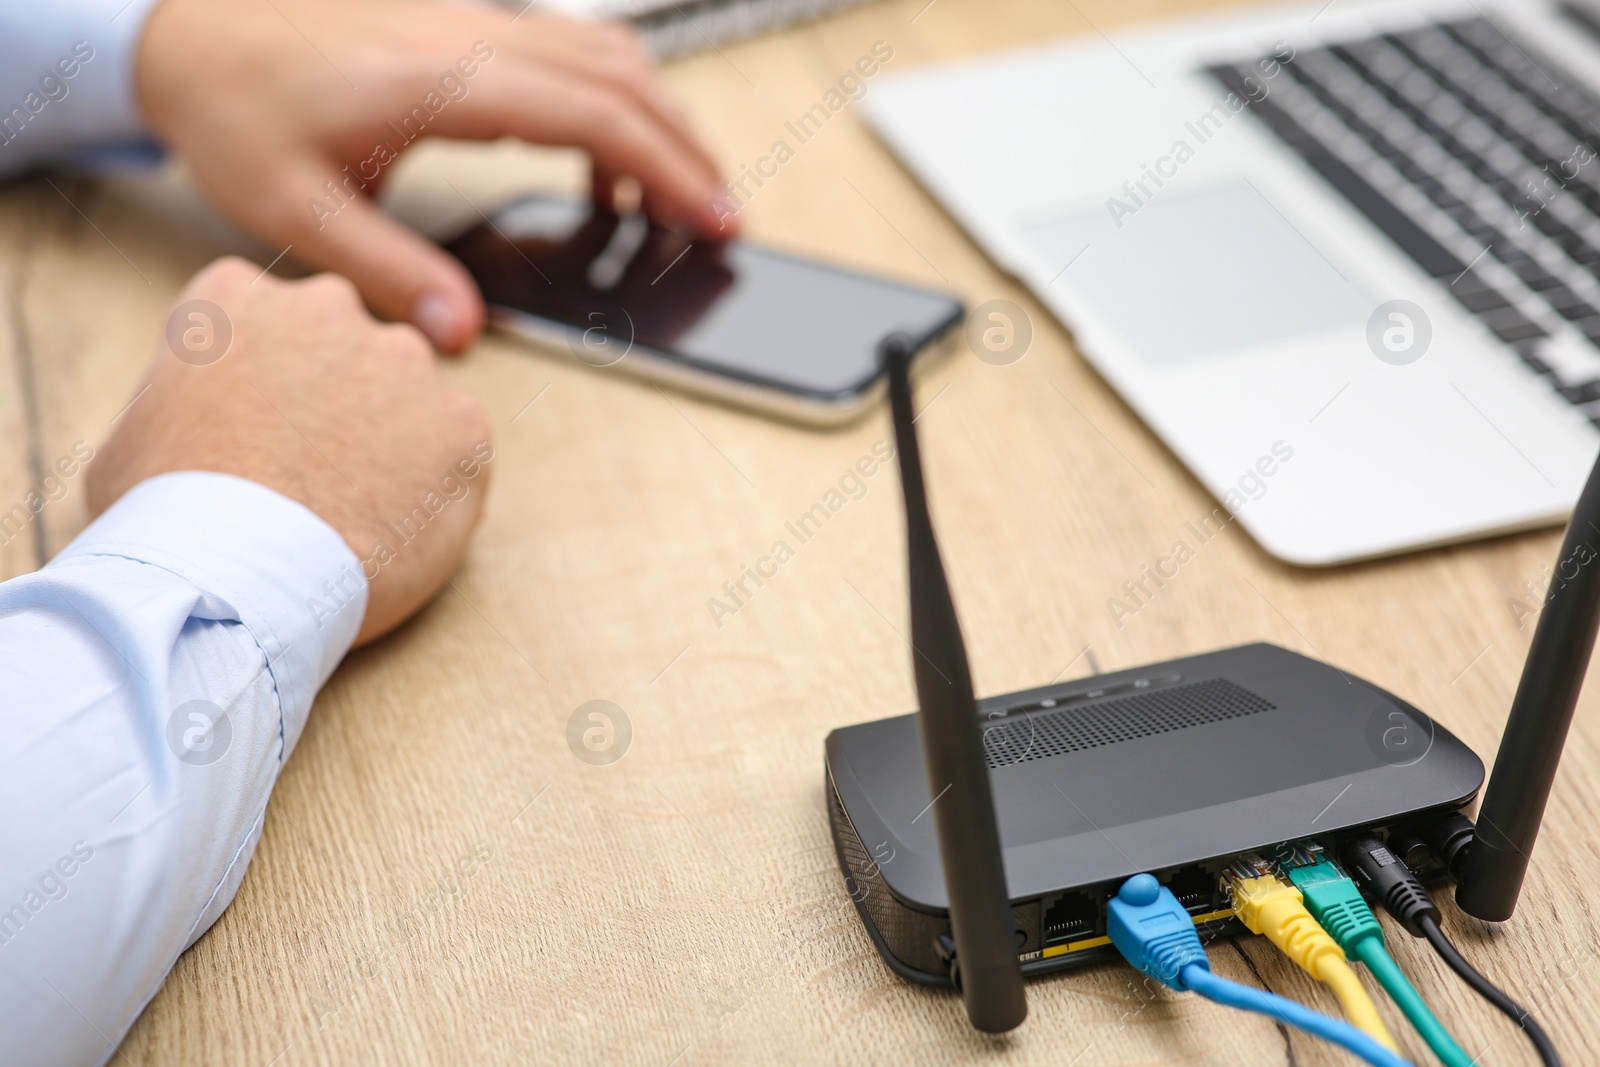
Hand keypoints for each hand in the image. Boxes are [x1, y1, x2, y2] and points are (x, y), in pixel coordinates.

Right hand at [86, 258, 492, 645]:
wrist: (237, 578)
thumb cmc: (164, 518)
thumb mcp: (129, 439)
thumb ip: (179, 402)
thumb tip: (191, 423)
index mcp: (236, 297)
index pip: (264, 322)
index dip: (262, 387)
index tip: (256, 436)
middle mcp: (329, 307)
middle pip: (343, 349)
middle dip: (335, 403)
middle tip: (310, 475)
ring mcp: (404, 360)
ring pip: (407, 397)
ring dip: (391, 443)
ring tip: (352, 512)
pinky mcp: (462, 422)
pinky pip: (457, 453)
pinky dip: (437, 489)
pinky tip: (395, 529)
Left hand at [134, 0, 733, 351]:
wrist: (186, 22)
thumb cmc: (236, 107)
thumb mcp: (295, 208)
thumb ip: (388, 271)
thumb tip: (462, 330)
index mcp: (443, 80)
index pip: (592, 115)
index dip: (666, 169)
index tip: (713, 217)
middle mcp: (472, 35)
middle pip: (622, 79)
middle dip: (687, 149)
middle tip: (724, 218)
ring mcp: (472, 20)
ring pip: (605, 55)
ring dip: (658, 118)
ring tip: (680, 193)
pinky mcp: (465, 24)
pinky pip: (568, 51)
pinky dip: (612, 102)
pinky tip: (602, 159)